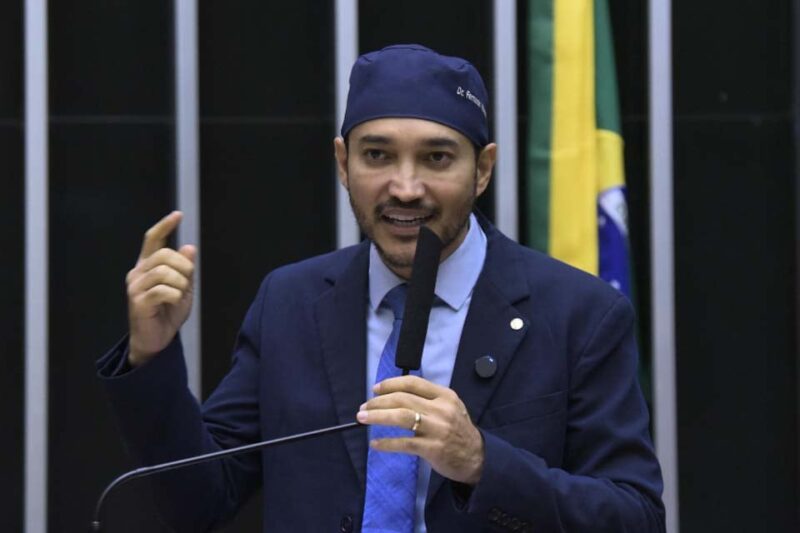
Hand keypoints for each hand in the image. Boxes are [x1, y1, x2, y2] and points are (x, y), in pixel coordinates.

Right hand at [126, 211, 195, 366]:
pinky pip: (163, 290)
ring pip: (165, 272)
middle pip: (164, 255)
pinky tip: (173, 303)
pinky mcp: (137, 301)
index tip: (178, 215)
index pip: (153, 239)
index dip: (165, 226)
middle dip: (183, 266)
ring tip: (179, 295)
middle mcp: (138, 272)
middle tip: (187, 281)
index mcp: (148, 265)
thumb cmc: (168, 312)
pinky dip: (176, 296)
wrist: (157, 339)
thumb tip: (190, 247)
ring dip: (181, 284)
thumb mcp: (184, 287)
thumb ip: (186, 269)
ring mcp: (135, 286)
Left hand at [357, 375, 483, 484]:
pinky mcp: (432, 448)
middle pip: (402, 399)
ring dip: (377, 416)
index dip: (391, 384)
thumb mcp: (450, 407)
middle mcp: (441, 409)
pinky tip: (375, 444)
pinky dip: (387, 443)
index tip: (375, 389)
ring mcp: (437, 429)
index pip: (413, 383)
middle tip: (364, 407)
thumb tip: (395, 395)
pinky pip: (404, 443)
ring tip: (363, 418)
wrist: (477, 457)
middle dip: (378, 402)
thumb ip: (428, 399)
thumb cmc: (458, 430)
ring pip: (400, 416)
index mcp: (444, 395)